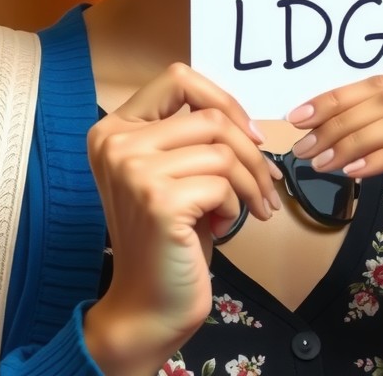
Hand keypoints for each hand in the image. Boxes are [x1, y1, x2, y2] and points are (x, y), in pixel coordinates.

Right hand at [83, 63, 279, 375]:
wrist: (148, 305)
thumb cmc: (170, 237)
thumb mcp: (174, 172)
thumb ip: (191, 136)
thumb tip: (248, 121)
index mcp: (114, 128)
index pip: (178, 78)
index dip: (222, 100)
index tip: (248, 133)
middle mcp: (115, 142)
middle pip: (210, 117)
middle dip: (250, 152)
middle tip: (268, 184)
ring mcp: (132, 169)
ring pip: (222, 151)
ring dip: (249, 182)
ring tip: (249, 209)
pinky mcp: (158, 199)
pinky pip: (222, 184)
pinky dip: (234, 206)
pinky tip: (219, 228)